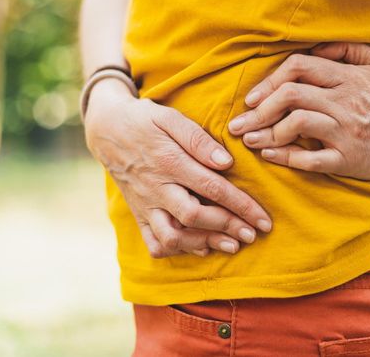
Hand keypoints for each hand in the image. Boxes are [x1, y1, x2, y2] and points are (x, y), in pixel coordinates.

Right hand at [84, 79, 272, 257]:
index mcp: (170, 162)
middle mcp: (157, 188)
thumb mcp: (169, 118)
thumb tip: (225, 162)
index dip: (242, 206)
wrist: (105, 129)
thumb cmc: (144, 120)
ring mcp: (146, 204)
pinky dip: (176, 250)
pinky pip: (154, 242)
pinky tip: (199, 247)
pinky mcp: (138, 213)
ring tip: (231, 245)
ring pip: (173, 236)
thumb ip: (197, 139)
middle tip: (253, 234)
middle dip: (228, 228)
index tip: (263, 219)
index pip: (213, 189)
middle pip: (195, 216)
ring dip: (204, 243)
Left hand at [227, 42, 369, 181]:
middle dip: (258, 110)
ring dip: (268, 132)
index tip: (252, 98)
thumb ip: (343, 49)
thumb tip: (312, 48)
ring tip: (249, 139)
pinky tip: (269, 154)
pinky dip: (285, 157)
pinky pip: (310, 158)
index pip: (298, 68)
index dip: (269, 81)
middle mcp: (343, 102)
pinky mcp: (347, 158)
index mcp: (346, 77)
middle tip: (238, 124)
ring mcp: (344, 131)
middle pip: (291, 96)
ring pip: (297, 124)